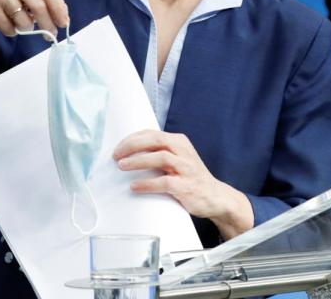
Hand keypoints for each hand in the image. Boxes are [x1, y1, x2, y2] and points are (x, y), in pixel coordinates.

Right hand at [0, 0, 68, 85]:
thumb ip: (48, 2)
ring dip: (26, 29)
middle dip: (48, 26)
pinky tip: (8, 24)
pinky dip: (12, 32)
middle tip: (50, 36)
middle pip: (39, 8)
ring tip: (21, 24)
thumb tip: (64, 19)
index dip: (59, 8)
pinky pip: (9, 28)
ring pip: (24, 21)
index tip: (64, 23)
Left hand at [113, 130, 253, 239]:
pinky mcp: (186, 186)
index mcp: (179, 142)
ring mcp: (186, 168)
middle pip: (155, 141)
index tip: (118, 147)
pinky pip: (164, 182)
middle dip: (133, 146)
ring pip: (160, 158)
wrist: (215, 197)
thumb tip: (130, 153)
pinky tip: (134, 186)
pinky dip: (147, 184)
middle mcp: (184, 152)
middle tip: (116, 155)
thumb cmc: (191, 178)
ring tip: (122, 166)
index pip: (152, 134)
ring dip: (138, 161)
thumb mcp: (178, 159)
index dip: (132, 138)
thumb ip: (161, 153)